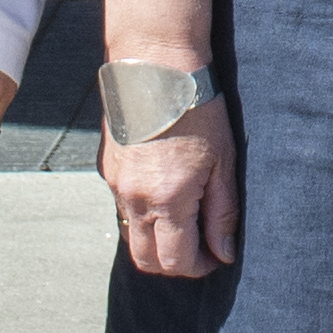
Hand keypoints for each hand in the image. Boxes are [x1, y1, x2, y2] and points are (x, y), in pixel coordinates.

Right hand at [107, 108, 240, 276]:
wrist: (155, 65)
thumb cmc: (197, 108)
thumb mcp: (223, 160)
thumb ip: (222, 213)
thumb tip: (225, 252)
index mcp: (167, 199)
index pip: (176, 261)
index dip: (200, 267)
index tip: (217, 255)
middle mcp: (135, 198)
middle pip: (146, 260)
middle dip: (174, 263)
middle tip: (200, 247)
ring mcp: (116, 184)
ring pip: (130, 236)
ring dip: (155, 240)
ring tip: (184, 219)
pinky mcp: (107, 169)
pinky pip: (123, 208)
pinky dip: (143, 214)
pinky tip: (165, 191)